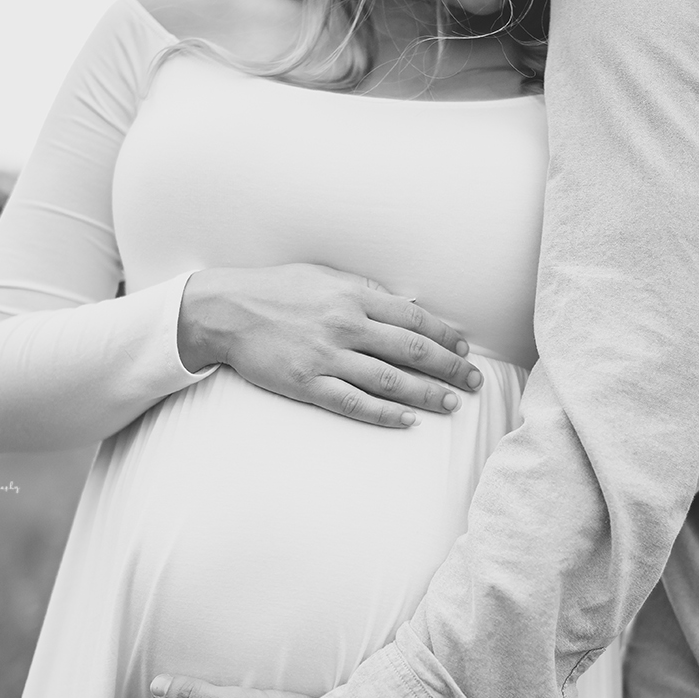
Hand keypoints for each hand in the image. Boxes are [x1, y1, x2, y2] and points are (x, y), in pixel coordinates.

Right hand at [177, 263, 483, 427]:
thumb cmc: (275, 290)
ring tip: (452, 404)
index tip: (464, 350)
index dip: (444, 336)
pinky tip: (408, 421)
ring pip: (390, 380)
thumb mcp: (323, 276)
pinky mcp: (307, 383)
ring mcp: (326, 357)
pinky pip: (354, 403)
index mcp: (352, 295)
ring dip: (426, 394)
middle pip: (411, 350)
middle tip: (474, 383)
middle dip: (449, 368)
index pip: (413, 318)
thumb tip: (403, 306)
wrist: (224, 311)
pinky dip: (385, 414)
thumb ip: (363, 291)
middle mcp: (345, 325)